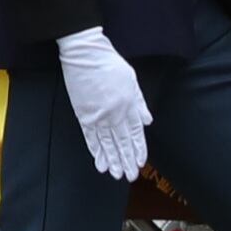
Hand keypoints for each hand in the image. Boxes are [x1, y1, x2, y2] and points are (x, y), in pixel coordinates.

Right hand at [53, 28, 150, 179]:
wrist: (85, 54)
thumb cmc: (109, 63)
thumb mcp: (131, 80)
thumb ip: (139, 103)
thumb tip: (147, 121)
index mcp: (128, 105)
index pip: (135, 133)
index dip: (138, 149)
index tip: (140, 162)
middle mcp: (114, 114)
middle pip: (122, 142)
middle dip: (127, 160)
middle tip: (130, 176)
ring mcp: (98, 116)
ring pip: (107, 144)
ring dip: (112, 160)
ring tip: (116, 174)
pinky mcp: (83, 115)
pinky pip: (91, 138)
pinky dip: (96, 151)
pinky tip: (100, 162)